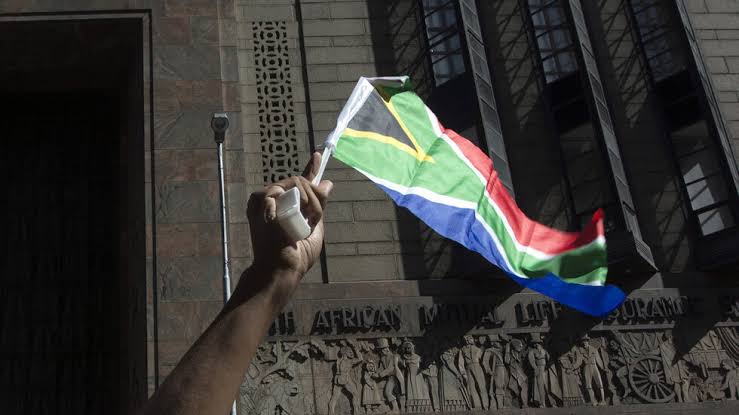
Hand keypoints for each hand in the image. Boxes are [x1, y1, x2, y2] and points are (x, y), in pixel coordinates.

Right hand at [245, 152, 332, 295]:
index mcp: (285, 207)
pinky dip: (294, 201)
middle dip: (315, 198)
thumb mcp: (314, 226)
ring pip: (296, 182)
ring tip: (304, 222)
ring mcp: (266, 199)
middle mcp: (275, 200)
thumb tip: (328, 183)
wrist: (282, 267)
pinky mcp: (260, 200)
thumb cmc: (296, 255)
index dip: (311, 168)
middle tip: (314, 218)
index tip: (318, 155)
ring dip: (308, 201)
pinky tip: (287, 217)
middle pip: (302, 181)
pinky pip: (284, 186)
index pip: (300, 185)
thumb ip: (319, 205)